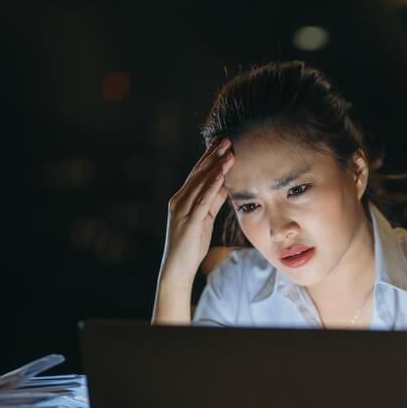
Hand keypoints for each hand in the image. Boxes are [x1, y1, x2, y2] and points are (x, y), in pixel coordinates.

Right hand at [158, 137, 235, 289]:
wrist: (178, 268)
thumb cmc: (192, 245)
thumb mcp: (206, 219)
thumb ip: (213, 201)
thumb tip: (225, 185)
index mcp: (183, 199)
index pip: (198, 173)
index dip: (209, 157)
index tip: (221, 142)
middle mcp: (180, 200)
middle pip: (199, 173)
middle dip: (213, 155)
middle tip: (227, 139)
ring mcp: (182, 211)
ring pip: (200, 183)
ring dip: (215, 166)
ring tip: (228, 151)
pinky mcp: (189, 222)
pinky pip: (202, 201)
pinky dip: (211, 186)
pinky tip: (220, 175)